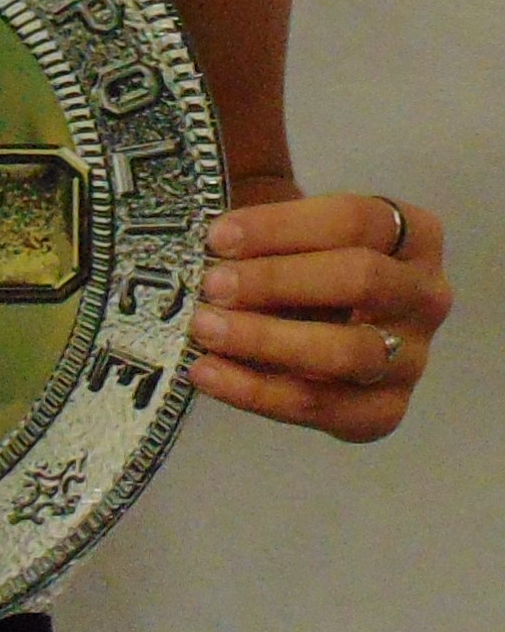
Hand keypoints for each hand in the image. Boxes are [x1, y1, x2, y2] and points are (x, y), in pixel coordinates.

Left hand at [187, 194, 451, 439]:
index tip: (219, 236)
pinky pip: (319, 405)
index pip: (357, 220)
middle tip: (213, 285)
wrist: (318, 321)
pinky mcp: (384, 410)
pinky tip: (207, 372)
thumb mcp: (299, 234)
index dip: (283, 227)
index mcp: (416, 236)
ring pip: (345, 352)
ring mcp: (412, 359)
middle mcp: (426, 296)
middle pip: (361, 280)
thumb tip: (217, 244)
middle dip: (278, 281)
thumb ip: (270, 227)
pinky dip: (254, 391)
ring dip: (266, 339)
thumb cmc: (304, 266)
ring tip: (204, 328)